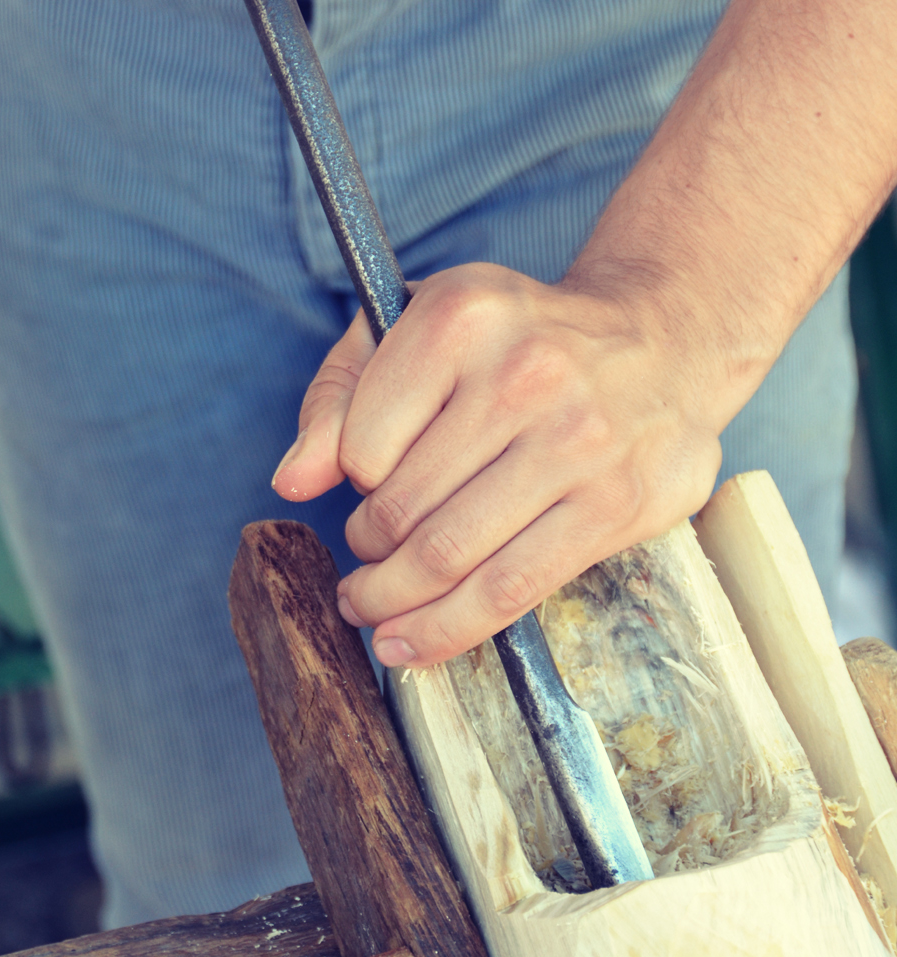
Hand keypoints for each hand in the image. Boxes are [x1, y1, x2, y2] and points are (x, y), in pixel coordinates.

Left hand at [272, 263, 723, 667]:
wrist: (663, 341)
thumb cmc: (521, 338)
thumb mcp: (421, 322)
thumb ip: (341, 394)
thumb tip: (293, 482)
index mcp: (462, 315)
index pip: (363, 441)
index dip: (350, 479)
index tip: (368, 484)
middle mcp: (523, 372)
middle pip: (401, 507)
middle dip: (366, 553)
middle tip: (363, 563)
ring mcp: (577, 441)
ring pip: (448, 557)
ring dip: (392, 599)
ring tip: (372, 607)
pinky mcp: (615, 504)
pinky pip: (509, 590)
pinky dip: (445, 630)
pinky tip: (410, 641)